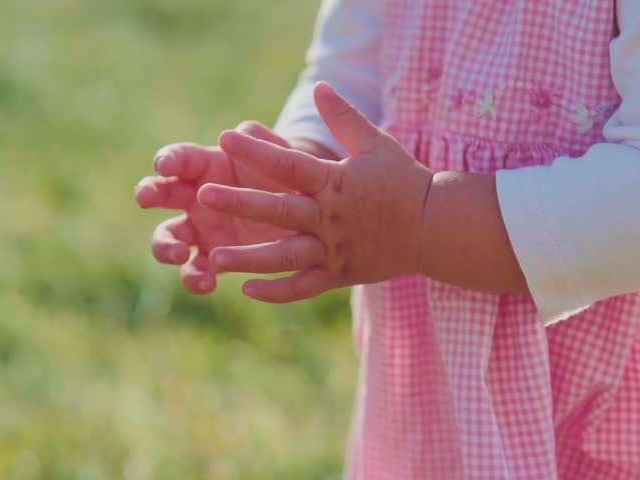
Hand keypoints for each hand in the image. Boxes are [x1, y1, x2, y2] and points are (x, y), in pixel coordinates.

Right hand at [135, 122, 294, 293]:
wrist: (304, 214)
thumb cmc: (287, 176)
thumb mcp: (282, 156)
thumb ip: (264, 142)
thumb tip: (243, 131)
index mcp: (208, 166)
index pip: (181, 158)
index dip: (169, 159)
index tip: (164, 165)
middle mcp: (196, 197)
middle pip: (160, 193)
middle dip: (148, 193)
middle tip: (145, 199)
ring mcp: (200, 231)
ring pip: (167, 238)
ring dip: (166, 246)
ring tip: (180, 254)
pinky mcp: (213, 259)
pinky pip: (195, 271)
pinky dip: (195, 279)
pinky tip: (207, 283)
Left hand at [197, 82, 433, 302]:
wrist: (436, 226)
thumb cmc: (403, 181)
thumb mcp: (376, 144)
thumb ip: (344, 118)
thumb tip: (319, 86)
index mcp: (335, 183)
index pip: (290, 164)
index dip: (257, 151)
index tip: (226, 138)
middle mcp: (330, 218)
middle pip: (279, 211)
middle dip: (240, 203)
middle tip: (203, 197)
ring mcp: (334, 250)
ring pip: (286, 256)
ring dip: (250, 258)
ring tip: (214, 258)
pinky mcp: (340, 275)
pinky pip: (304, 287)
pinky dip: (277, 292)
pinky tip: (246, 289)